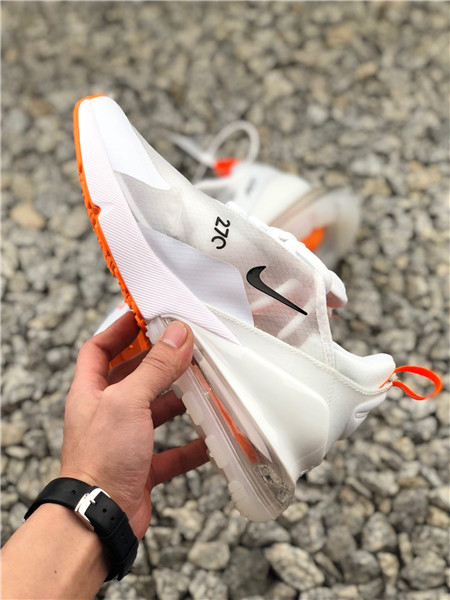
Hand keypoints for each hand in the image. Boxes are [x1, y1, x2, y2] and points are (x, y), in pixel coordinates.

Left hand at [59, 312, 207, 539]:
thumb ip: (155, 368)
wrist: (99, 518)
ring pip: (155, 413)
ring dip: (178, 402)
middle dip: (159, 365)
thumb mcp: (128, 402)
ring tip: (203, 388)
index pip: (99, 349)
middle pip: (133, 379)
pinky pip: (170, 451)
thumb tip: (177, 335)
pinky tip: (209, 439)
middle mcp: (106, 413)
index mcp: (91, 392)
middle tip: (185, 350)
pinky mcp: (141, 467)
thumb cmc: (99, 460)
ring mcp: (124, 441)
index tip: (144, 317)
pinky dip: (190, 445)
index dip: (120, 331)